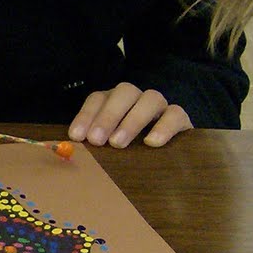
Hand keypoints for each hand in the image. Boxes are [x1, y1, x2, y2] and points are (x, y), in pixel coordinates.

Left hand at [69, 82, 191, 147]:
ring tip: (118, 143)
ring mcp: (159, 106)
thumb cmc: (128, 153)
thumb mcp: (109, 147)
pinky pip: (176, 114)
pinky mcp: (181, 119)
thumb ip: (94, 145)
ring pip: (150, 99)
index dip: (86, 115)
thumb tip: (71, 151)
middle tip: (96, 140)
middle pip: (124, 92)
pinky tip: (151, 142)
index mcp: (114, 102)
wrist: (169, 159)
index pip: (98, 98)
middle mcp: (136, 99)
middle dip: (108, 115)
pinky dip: (164, 126)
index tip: (77, 136)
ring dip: (132, 120)